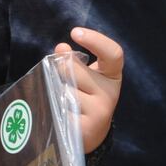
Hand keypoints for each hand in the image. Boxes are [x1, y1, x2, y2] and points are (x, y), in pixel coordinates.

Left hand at [55, 27, 123, 153]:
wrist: (90, 133)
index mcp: (112, 76)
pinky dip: (52, 108)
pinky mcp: (84, 128)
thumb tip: (61, 47)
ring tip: (62, 101)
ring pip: (63, 89)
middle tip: (60, 78)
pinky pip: (58, 108)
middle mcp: (110, 93)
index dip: (95, 40)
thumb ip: (74, 60)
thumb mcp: (84, 76)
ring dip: (55, 91)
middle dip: (60, 69)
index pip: (113, 54)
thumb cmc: (84, 97)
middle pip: (75, 70)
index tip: (75, 32)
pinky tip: (58, 114)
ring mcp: (99, 112)